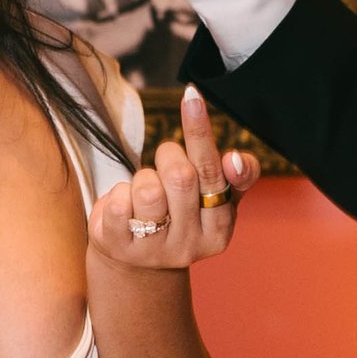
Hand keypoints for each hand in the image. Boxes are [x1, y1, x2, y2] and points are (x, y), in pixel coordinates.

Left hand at [89, 86, 256, 271]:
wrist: (139, 261)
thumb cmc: (181, 216)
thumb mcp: (215, 200)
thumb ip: (239, 177)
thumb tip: (236, 159)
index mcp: (219, 229)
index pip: (213, 173)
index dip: (201, 132)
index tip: (191, 96)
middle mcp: (190, 245)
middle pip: (180, 176)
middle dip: (168, 155)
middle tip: (165, 161)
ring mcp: (154, 250)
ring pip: (148, 190)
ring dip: (143, 177)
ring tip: (145, 191)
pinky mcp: (121, 249)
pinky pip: (118, 204)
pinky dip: (118, 194)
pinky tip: (125, 206)